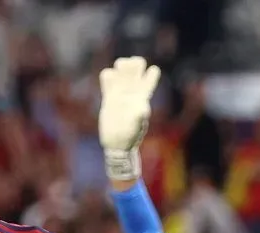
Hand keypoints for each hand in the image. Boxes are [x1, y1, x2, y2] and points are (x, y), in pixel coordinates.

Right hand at [98, 56, 160, 180]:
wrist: (117, 143)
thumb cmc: (129, 136)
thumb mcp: (136, 127)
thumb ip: (139, 116)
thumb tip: (142, 109)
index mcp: (144, 95)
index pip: (152, 73)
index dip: (148, 72)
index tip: (140, 79)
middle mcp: (134, 90)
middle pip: (137, 64)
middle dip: (131, 63)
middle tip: (125, 71)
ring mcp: (121, 91)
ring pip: (122, 68)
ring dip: (119, 67)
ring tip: (116, 76)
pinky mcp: (109, 96)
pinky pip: (107, 77)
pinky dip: (107, 76)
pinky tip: (107, 85)